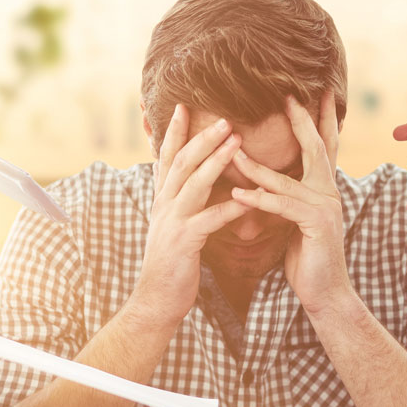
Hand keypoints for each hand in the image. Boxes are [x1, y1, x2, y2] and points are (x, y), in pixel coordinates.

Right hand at [130, 104, 252, 325]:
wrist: (155, 300)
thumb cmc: (171, 263)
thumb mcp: (172, 226)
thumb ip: (180, 202)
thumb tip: (191, 182)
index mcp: (162, 199)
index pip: (167, 157)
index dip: (174, 131)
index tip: (184, 106)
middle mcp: (163, 205)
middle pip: (181, 162)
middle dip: (201, 137)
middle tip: (224, 117)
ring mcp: (171, 222)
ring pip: (193, 183)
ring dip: (216, 160)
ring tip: (237, 141)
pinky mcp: (184, 243)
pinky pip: (210, 220)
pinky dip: (231, 207)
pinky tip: (250, 199)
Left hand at [231, 92, 352, 315]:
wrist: (325, 293)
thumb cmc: (307, 257)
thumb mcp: (295, 220)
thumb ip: (287, 197)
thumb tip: (268, 179)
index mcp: (324, 189)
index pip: (323, 146)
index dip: (320, 119)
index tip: (315, 92)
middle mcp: (329, 193)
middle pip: (316, 148)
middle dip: (302, 120)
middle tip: (288, 96)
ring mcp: (326, 208)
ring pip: (287, 179)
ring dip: (256, 166)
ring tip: (232, 150)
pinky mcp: (316, 225)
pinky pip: (282, 206)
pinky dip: (259, 199)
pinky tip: (238, 194)